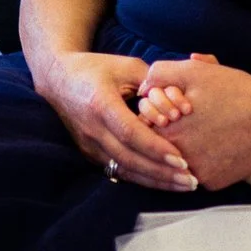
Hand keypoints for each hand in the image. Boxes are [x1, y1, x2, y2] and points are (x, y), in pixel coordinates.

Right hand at [36, 50, 196, 191]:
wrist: (59, 80)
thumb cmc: (97, 68)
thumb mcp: (125, 66)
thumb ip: (153, 82)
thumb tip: (178, 99)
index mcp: (100, 103)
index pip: (130, 132)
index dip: (156, 148)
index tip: (182, 159)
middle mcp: (92, 129)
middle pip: (129, 158)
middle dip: (161, 173)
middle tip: (191, 180)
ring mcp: (89, 145)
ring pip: (124, 170)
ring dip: (155, 181)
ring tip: (184, 185)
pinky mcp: (90, 154)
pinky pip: (118, 170)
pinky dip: (142, 178)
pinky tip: (164, 182)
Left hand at [136, 53, 250, 191]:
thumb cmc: (236, 92)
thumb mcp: (195, 72)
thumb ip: (160, 74)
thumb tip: (143, 87)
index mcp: (168, 130)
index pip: (142, 126)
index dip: (155, 113)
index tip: (171, 107)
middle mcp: (177, 158)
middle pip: (159, 145)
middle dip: (170, 131)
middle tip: (190, 118)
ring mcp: (195, 174)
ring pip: (177, 161)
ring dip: (184, 149)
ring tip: (207, 131)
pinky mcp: (212, 183)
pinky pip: (197, 173)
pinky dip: (203, 161)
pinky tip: (219, 145)